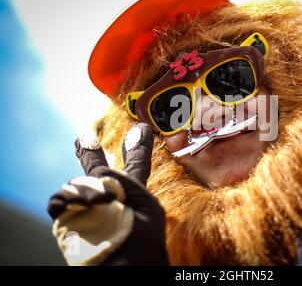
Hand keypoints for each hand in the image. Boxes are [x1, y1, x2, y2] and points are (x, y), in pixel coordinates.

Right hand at [47, 123, 168, 265]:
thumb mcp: (147, 205)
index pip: (137, 165)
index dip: (138, 148)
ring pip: (78, 181)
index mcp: (134, 193)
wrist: (124, 266)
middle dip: (90, 152)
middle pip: (99, 168)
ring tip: (104, 201)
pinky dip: (68, 199)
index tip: (142, 130)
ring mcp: (88, 207)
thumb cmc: (143, 242)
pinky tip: (84, 203)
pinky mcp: (69, 218)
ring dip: (89, 188)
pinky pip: (60, 200)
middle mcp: (110, 197)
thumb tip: (100, 172)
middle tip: (84, 137)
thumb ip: (126, 180)